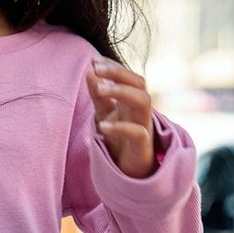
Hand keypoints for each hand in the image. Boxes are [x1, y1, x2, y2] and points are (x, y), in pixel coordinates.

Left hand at [86, 58, 158, 178]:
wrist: (128, 171)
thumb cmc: (118, 139)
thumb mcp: (104, 113)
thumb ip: (98, 94)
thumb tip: (89, 70)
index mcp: (132, 100)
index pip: (128, 76)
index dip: (113, 66)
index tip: (93, 61)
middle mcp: (140, 110)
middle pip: (139, 83)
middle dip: (118, 73)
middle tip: (96, 69)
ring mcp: (144, 126)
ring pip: (143, 101)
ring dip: (122, 92)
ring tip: (99, 89)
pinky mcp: (143, 146)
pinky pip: (138, 132)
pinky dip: (121, 127)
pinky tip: (102, 126)